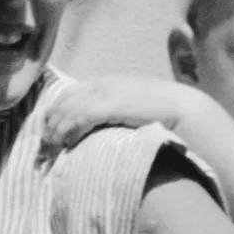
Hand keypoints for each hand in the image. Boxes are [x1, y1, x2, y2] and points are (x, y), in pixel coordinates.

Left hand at [43, 76, 203, 151]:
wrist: (190, 112)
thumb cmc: (164, 118)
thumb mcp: (131, 113)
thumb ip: (112, 116)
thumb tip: (93, 135)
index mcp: (108, 83)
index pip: (70, 95)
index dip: (56, 115)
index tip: (48, 136)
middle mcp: (104, 83)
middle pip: (64, 101)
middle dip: (50, 124)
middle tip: (43, 148)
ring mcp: (109, 91)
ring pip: (69, 108)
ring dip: (56, 130)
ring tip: (51, 150)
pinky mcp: (114, 103)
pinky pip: (82, 115)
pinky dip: (70, 129)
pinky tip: (67, 144)